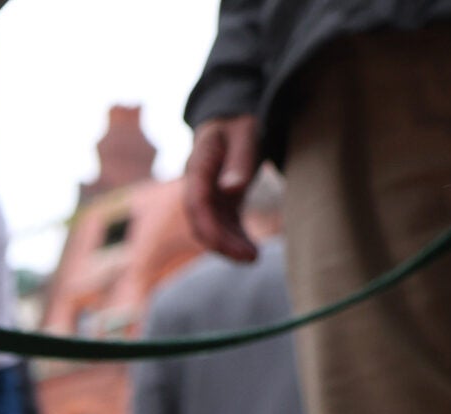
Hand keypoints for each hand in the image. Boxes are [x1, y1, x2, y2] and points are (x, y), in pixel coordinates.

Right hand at [182, 115, 260, 262]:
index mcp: (198, 166)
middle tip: (251, 258)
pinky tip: (252, 251)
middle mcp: (197, 185)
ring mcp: (206, 195)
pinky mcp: (218, 202)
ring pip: (211, 228)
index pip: (196, 203)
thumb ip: (239, 160)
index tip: (229, 244)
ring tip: (254, 258)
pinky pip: (223, 225)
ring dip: (229, 246)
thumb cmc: (238, 121)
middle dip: (222, 243)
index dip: (209, 227)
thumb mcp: (244, 133)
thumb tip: (231, 190)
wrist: (231, 117)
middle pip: (200, 222)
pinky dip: (235, 239)